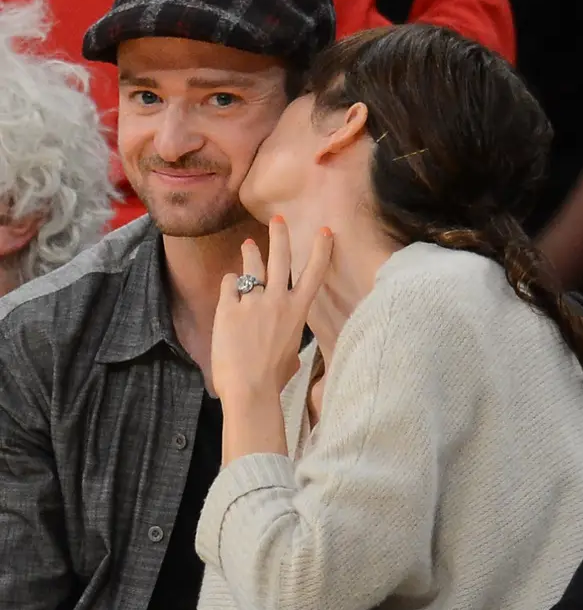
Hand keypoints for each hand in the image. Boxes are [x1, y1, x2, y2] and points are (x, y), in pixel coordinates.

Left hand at [211, 216, 332, 405]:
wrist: (249, 390)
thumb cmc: (273, 381)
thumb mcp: (291, 359)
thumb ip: (290, 345)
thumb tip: (291, 353)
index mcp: (298, 313)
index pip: (314, 274)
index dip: (321, 250)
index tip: (325, 231)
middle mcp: (277, 301)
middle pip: (280, 258)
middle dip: (280, 235)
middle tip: (278, 220)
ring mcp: (253, 302)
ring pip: (252, 267)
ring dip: (250, 252)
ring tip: (248, 245)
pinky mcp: (229, 308)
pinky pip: (229, 285)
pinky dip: (230, 285)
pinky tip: (229, 289)